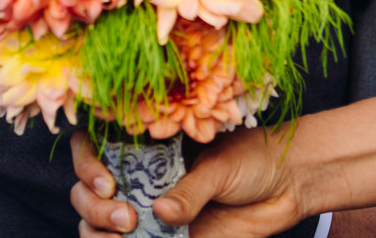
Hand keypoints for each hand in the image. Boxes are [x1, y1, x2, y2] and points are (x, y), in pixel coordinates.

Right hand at [70, 128, 302, 237]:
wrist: (289, 184)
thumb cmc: (255, 158)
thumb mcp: (219, 167)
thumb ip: (189, 191)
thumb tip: (159, 213)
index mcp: (147, 145)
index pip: (93, 148)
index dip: (86, 163)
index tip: (106, 181)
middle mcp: (141, 177)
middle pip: (88, 193)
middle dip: (93, 208)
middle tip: (126, 218)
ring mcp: (150, 210)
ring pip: (99, 225)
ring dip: (98, 233)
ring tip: (127, 236)